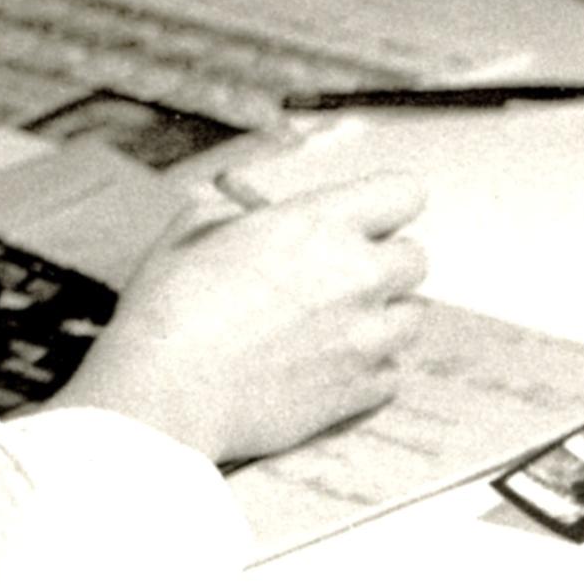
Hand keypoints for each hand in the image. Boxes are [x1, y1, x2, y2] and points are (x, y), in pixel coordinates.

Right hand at [48, 172, 429, 465]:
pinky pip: (391, 370)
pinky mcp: (365, 390)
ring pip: (410, 316)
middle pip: (414, 257)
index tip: (360, 219)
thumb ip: (238, 212)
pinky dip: (366, 367)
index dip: (382, 204)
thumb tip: (250, 212)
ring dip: (379, 315)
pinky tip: (321, 364)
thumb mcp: (191, 228)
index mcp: (316, 225)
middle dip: (380, 262)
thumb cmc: (170, 305)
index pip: (402, 193)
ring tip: (327, 324)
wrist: (168, 389)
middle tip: (334, 275)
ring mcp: (368, 337)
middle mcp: (357, 276)